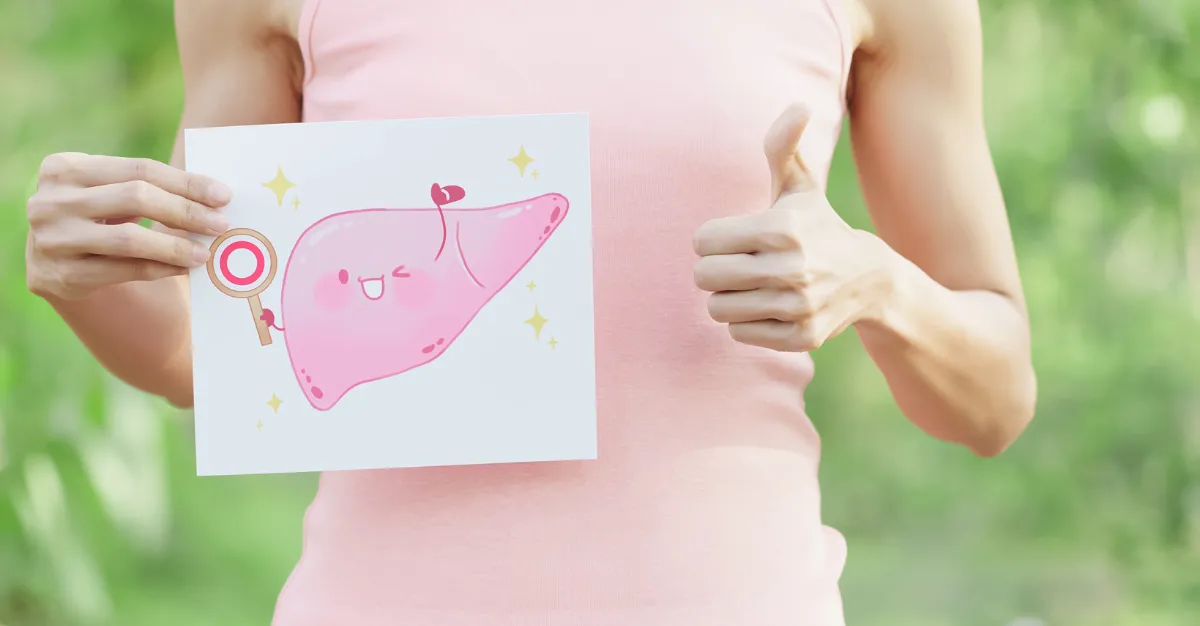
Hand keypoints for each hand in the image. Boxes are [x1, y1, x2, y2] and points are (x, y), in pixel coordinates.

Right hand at [25, 152, 231, 300]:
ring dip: (175, 246)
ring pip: (128, 239)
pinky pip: (122, 270)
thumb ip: (147, 188)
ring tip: (205, 252)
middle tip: (221, 224)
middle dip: (185, 211)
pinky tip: (184, 268)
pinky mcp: (60, 275)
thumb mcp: (108, 192)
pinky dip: (159, 269)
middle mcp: (51, 200)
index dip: (185, 182)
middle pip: (135, 197)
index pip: (139, 169)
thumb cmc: (94, 217)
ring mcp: (52, 238)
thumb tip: (213, 197)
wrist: (49, 262)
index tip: (223, 196)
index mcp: (65, 167)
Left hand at [692, 105, 896, 351]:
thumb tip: (798, 106)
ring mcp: (798, 306)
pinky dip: (748, 323)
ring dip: (729, 298)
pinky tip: (772, 306)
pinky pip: (739, 334)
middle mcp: (792, 268)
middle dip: (715, 270)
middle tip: (739, 264)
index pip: (702, 242)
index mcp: (782, 228)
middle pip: (705, 277)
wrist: (870, 280)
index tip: (734, 238)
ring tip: (754, 285)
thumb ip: (785, 147)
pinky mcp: (800, 337)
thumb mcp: (801, 186)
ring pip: (718, 309)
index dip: (712, 239)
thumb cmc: (818, 226)